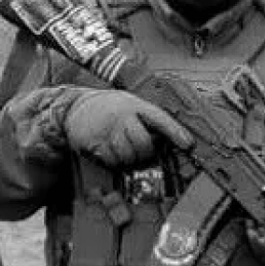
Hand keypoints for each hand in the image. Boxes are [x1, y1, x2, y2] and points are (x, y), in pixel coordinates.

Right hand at [64, 90, 192, 166]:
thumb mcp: (129, 104)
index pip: (159, 118)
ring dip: (129, 159)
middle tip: (141, 152)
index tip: (188, 145)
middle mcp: (121, 116)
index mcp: (134, 105)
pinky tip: (109, 151)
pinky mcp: (94, 143)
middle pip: (144, 144)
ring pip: (128, 156)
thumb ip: (146, 118)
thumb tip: (167, 142)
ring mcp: (107, 130)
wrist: (76, 107)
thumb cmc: (110, 108)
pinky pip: (111, 161)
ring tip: (123, 149)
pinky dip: (114, 161)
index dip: (176, 132)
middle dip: (146, 153)